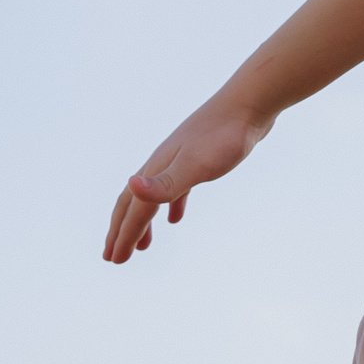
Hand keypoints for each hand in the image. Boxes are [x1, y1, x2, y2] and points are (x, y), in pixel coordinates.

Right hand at [102, 96, 276, 262]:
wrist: (250, 103)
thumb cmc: (225, 135)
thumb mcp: (197, 165)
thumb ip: (166, 182)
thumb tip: (131, 186)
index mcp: (157, 170)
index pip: (135, 210)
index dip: (124, 236)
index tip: (115, 260)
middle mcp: (161, 164)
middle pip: (133, 203)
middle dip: (121, 231)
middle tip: (113, 256)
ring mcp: (179, 160)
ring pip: (153, 196)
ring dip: (143, 221)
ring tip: (143, 244)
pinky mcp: (198, 158)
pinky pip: (177, 187)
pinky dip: (172, 205)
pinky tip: (176, 217)